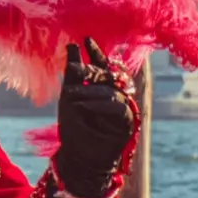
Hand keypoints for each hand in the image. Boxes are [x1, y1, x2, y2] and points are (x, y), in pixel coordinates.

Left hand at [47, 46, 138, 197]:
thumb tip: (72, 45)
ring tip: (72, 95)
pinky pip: (118, 107)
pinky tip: (84, 106)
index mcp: (102, 87)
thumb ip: (73, 73)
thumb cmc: (73, 127)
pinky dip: (100, 105)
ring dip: (91, 91)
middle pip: (110, 75)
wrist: (78, 157)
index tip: (85, 40)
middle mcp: (116, 95)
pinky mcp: (128, 123)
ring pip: (113, 90)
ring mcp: (124, 108)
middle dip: (92, 72)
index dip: (96, 53)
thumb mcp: (69, 96)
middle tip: (76, 73)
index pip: (103, 66)